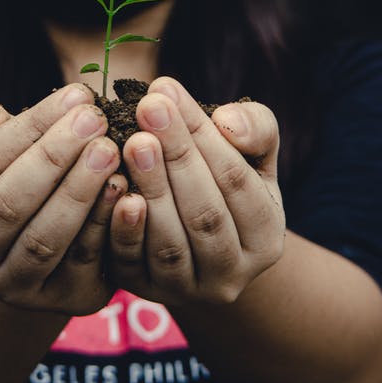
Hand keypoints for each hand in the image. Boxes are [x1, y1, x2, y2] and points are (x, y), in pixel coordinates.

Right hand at [0, 84, 125, 313]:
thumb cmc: (12, 171)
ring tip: (110, 150)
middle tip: (96, 119)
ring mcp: (12, 288)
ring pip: (44, 240)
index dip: (30, 127)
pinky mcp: (61, 301)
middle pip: (9, 205)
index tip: (76, 96)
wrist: (39, 237)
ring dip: (79, 191)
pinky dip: (103, 222)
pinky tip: (124, 187)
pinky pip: (82, 262)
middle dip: (54, 157)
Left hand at [108, 77, 284, 306]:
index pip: (236, 180)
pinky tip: (115, 188)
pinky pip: (132, 264)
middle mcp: (232, 274)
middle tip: (148, 107)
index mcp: (266, 237)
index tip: (169, 89)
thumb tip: (228, 122)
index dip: (203, 134)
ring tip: (131, 141)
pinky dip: (123, 228)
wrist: (196, 240)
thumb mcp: (253, 153)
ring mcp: (188, 290)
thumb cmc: (224, 178)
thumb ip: (255, 129)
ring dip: (151, 187)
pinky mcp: (146, 292)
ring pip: (170, 242)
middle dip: (176, 154)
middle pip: (205, 213)